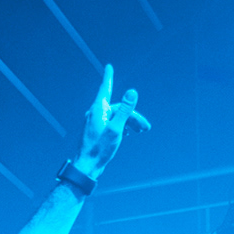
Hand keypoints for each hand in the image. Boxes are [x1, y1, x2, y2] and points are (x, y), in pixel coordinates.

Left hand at [75, 65, 148, 179]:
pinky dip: (122, 126)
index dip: (109, 77)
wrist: (87, 166)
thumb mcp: (116, 128)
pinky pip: (112, 122)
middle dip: (133, 115)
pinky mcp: (97, 130)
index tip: (108, 67)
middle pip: (118, 108)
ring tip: (141, 131)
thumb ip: (125, 110)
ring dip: (130, 122)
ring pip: (116, 116)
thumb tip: (132, 91)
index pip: (105, 89)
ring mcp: (95, 122)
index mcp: (98, 110)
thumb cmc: (100, 149)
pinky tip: (129, 133)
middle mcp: (95, 113)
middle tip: (146, 128)